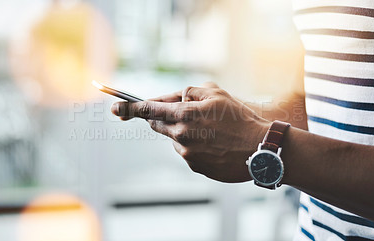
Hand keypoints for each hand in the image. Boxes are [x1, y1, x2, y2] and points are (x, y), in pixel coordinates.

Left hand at [111, 85, 269, 182]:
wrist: (259, 149)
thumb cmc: (240, 118)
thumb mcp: (217, 93)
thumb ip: (190, 91)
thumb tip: (175, 98)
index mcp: (185, 114)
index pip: (150, 109)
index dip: (130, 108)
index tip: (114, 109)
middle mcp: (181, 135)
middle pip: (158, 124)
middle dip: (164, 116)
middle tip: (185, 114)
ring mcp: (186, 153)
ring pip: (174, 138)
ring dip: (184, 131)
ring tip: (211, 131)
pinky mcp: (194, 165)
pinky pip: (186, 151)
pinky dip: (194, 145)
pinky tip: (214, 144)